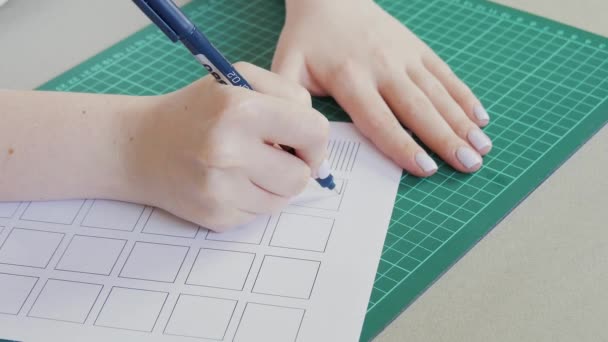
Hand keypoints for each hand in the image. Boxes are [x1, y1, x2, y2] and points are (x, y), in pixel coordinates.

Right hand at [130, 62, 328, 231]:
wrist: (140, 147)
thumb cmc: (196, 110)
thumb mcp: (239, 78)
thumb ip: (288, 96)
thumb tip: (318, 143)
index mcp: (241, 110)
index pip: (314, 132)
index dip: (315, 140)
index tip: (303, 142)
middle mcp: (230, 152)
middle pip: (301, 176)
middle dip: (295, 165)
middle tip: (271, 154)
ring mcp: (221, 190)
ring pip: (285, 199)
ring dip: (275, 184)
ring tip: (247, 166)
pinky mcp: (217, 217)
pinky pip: (261, 215)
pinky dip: (254, 199)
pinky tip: (230, 182)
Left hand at [273, 0, 491, 175]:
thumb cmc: (306, 40)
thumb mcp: (287, 69)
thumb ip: (294, 106)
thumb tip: (303, 149)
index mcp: (349, 78)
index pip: (379, 119)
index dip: (403, 145)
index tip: (426, 168)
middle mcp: (382, 67)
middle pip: (417, 109)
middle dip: (445, 138)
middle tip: (468, 164)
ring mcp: (404, 55)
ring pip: (437, 93)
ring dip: (461, 121)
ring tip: (482, 148)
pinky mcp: (417, 47)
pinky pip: (444, 73)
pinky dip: (464, 96)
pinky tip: (481, 117)